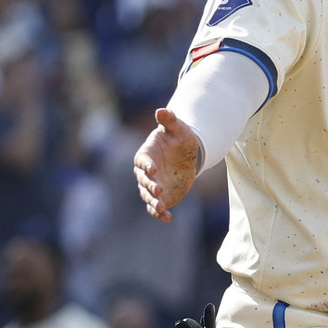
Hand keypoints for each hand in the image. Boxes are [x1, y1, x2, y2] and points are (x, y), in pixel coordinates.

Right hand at [132, 108, 201, 222]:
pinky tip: (168, 217)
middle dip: (150, 186)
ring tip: (161, 207)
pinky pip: (156, 207)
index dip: (146, 165)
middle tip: (159, 190)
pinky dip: (160, 213)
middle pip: (144, 181)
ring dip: (154, 202)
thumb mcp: (178, 128)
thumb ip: (170, 120)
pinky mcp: (161, 196)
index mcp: (147, 154)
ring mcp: (152, 185)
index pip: (142, 161)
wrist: (186, 154)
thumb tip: (162, 110)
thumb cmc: (179, 138)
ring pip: (148, 196)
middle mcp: (146, 172)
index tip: (152, 170)